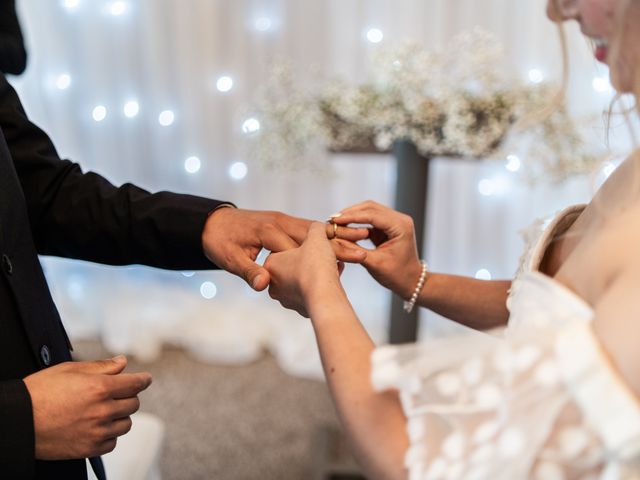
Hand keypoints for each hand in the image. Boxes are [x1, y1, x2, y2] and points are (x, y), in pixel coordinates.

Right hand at [23, 356, 151, 459]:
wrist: (18, 421)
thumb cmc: (41, 391)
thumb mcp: (70, 370)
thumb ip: (101, 366)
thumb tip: (123, 362)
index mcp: (100, 388)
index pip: (136, 384)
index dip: (143, 380)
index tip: (145, 379)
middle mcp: (102, 410)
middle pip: (133, 403)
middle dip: (128, 396)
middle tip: (115, 394)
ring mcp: (97, 432)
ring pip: (126, 424)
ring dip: (120, 416)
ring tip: (104, 411)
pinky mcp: (89, 449)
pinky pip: (112, 442)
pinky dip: (109, 435)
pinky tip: (97, 427)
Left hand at [202, 208, 367, 290]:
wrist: (214, 225)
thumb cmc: (222, 243)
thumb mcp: (231, 259)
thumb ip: (250, 272)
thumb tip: (262, 286)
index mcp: (271, 230)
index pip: (302, 246)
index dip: (322, 256)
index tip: (345, 265)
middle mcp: (281, 224)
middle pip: (316, 237)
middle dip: (339, 246)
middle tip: (361, 253)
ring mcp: (285, 225)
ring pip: (316, 235)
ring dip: (336, 243)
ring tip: (358, 252)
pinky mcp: (287, 228)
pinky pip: (310, 236)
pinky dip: (324, 244)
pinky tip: (338, 256)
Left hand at [264, 222, 344, 316]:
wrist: (324, 298)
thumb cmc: (315, 267)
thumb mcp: (316, 239)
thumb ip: (315, 229)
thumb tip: (317, 227)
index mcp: (271, 264)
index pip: (286, 248)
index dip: (306, 244)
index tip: (318, 243)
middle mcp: (274, 284)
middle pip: (296, 265)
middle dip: (312, 260)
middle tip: (326, 254)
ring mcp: (286, 299)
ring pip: (304, 280)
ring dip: (318, 272)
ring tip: (333, 265)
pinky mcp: (301, 309)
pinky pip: (312, 293)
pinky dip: (321, 285)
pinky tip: (334, 278)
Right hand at [331, 201, 422, 298]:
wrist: (410, 281)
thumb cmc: (396, 275)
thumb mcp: (374, 263)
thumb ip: (355, 250)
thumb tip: (336, 238)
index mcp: (401, 226)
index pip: (372, 215)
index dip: (351, 216)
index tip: (334, 220)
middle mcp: (400, 219)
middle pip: (371, 208)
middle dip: (350, 212)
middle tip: (332, 219)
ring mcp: (394, 221)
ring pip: (369, 210)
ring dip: (353, 215)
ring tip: (336, 221)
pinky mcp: (388, 226)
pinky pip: (370, 218)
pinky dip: (357, 221)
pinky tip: (344, 225)